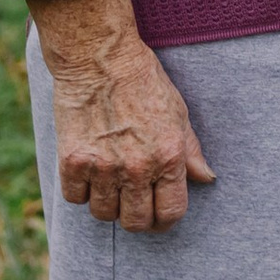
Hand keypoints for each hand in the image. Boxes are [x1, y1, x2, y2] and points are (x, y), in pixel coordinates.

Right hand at [26, 0, 213, 231]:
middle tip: (131, 201)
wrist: (99, 58)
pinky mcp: (73, 161)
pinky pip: (76, 199)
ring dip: (107, 203)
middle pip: (136, 222)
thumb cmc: (143, 81)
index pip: (170, 213)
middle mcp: (137, 167)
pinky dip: (80, 191)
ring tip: (109, 181)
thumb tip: (207, 179)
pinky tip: (87, 171)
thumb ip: (191, 152)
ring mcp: (103, 166)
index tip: (157, 215)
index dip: (165, 220)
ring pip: (104, 214)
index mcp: (169, 156)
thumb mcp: (178, 113)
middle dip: (136, 217)